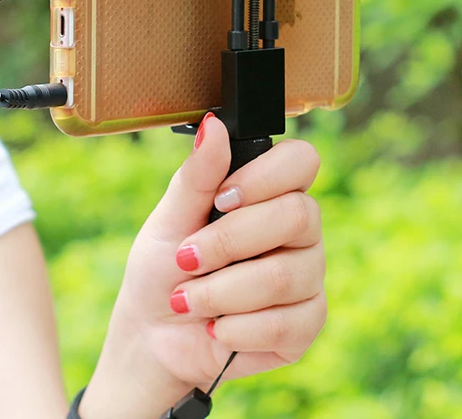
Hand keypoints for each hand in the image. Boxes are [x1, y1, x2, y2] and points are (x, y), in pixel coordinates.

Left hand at [79, 114, 326, 417]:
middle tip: (188, 258)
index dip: (266, 177)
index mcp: (271, 191)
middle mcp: (300, 228)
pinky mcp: (307, 323)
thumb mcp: (170, 218)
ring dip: (221, 292)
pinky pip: (287, 324)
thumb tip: (215, 125)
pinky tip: (216, 328)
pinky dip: (236, 328)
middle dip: (230, 242)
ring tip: (189, 300)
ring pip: (286, 275)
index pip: (302, 160)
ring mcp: (308, 275)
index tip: (221, 199)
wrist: (153, 336)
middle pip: (300, 215)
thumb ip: (197, 174)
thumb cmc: (163, 267)